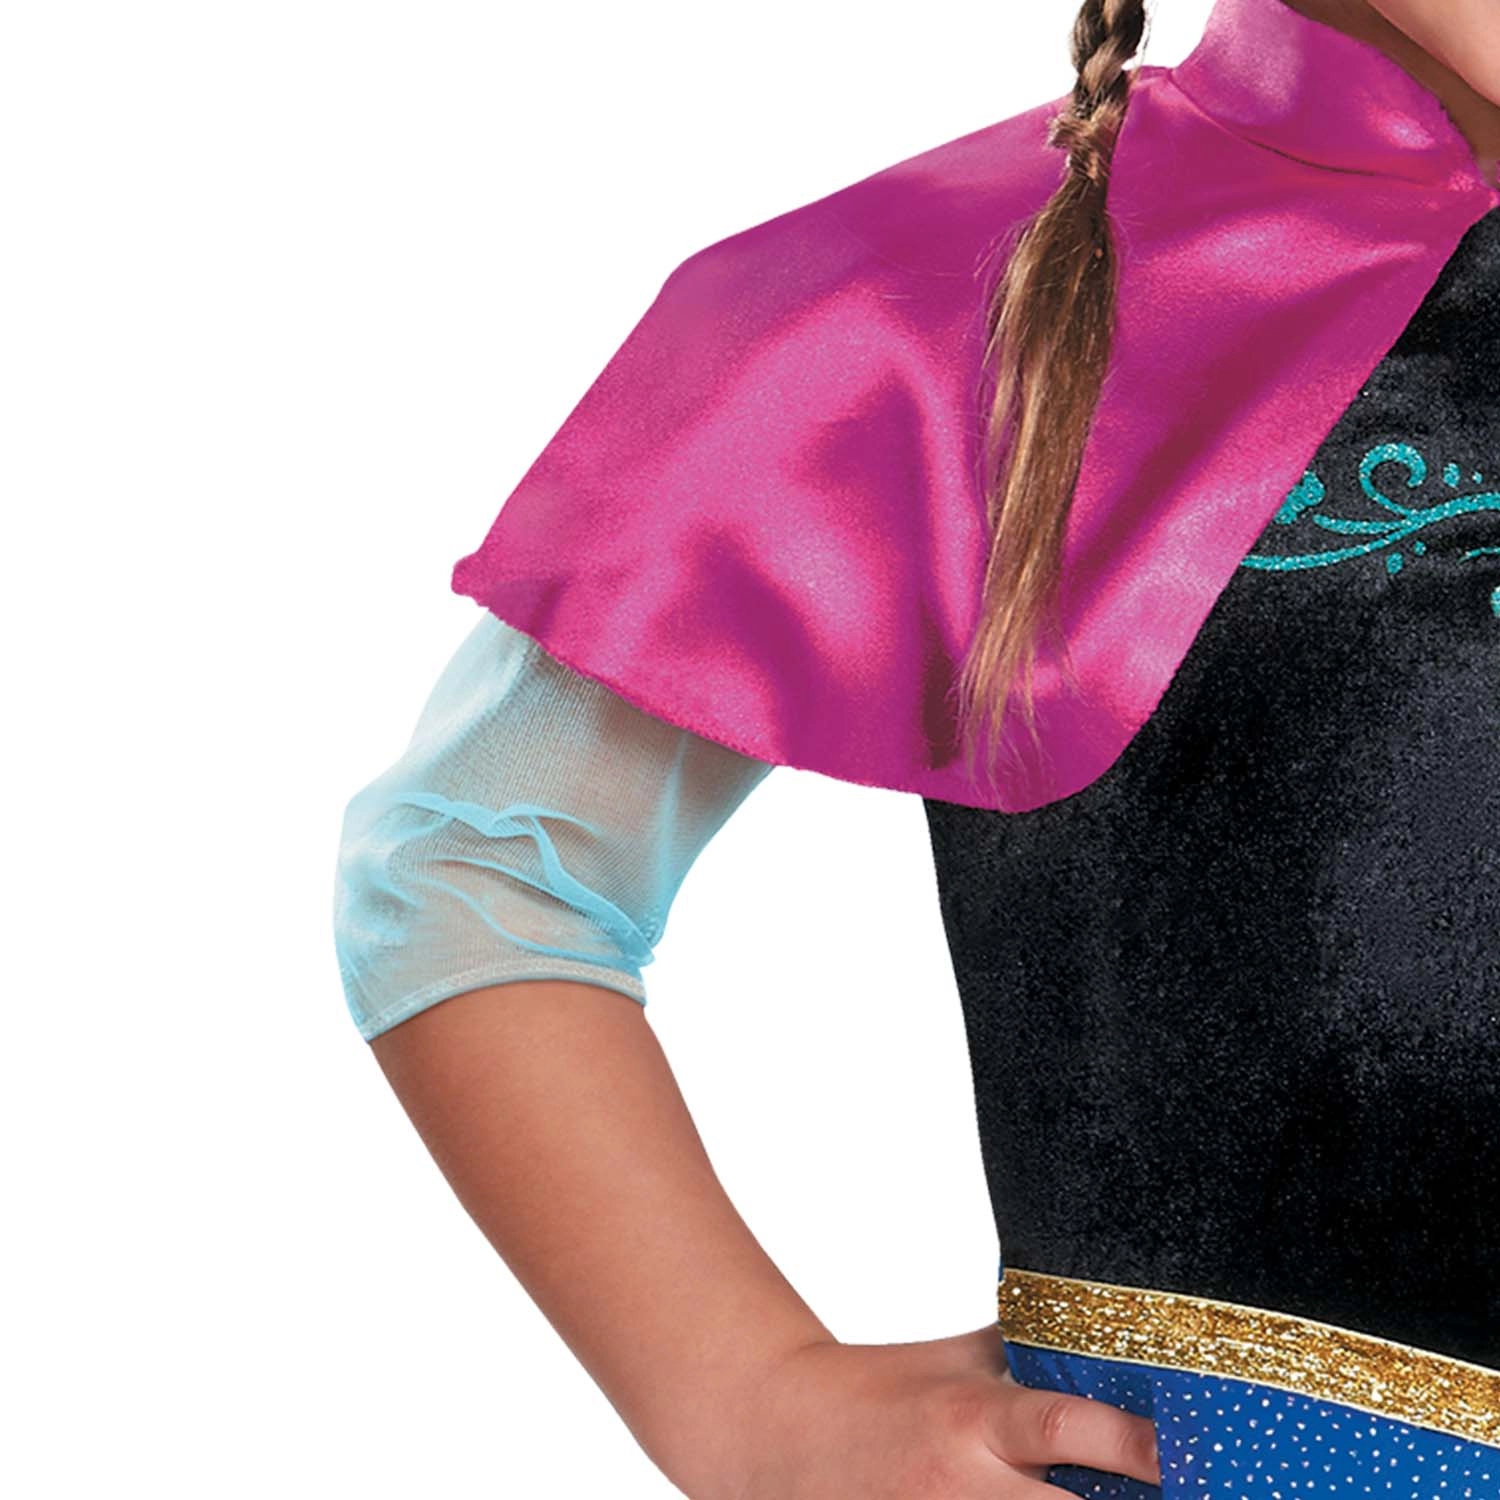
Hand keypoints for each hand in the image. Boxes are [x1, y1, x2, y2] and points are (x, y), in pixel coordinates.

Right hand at [715, 1321, 1160, 1499]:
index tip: (1202, 1453)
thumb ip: (1034, 1353)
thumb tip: (1124, 1334)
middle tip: (1209, 1498)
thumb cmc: (884, 1388)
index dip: (1146, 1446)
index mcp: (974, 1418)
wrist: (781, 1435)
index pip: (1072, 1427)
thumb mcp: (959, 1360)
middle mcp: (964, 1488)